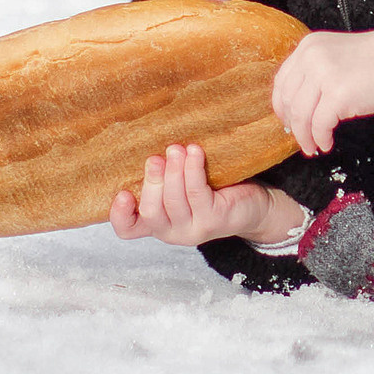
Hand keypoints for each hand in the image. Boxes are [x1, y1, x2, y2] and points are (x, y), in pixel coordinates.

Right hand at [109, 142, 301, 246]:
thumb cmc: (214, 190)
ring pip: (174, 202)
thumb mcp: (182, 186)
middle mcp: (172, 232)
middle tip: (155, 158)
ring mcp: (193, 230)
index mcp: (159, 223)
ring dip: (173, 172)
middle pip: (151, 212)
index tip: (122, 192)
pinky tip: (194, 153)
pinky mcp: (213, 220)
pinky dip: (193, 170)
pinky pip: (197, 193)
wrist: (254, 206)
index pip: (128, 229)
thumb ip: (163, 176)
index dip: (119, 214)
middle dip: (152, 182)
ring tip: (176, 149)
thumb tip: (145, 141)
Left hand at [271, 18, 373, 154]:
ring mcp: (323, 75)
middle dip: (294, 125)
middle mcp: (311, 58)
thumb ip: (316, 72)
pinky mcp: (338, 94)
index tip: (288, 120)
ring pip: (301, 115)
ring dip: (305, 136)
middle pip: (289, 101)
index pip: (282, 81)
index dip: (282, 106)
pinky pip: (320, 124)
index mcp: (308, 47)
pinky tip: (327, 143)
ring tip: (313, 146)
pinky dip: (320, 138)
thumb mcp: (336, 57)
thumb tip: (301, 108)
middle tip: (302, 139)